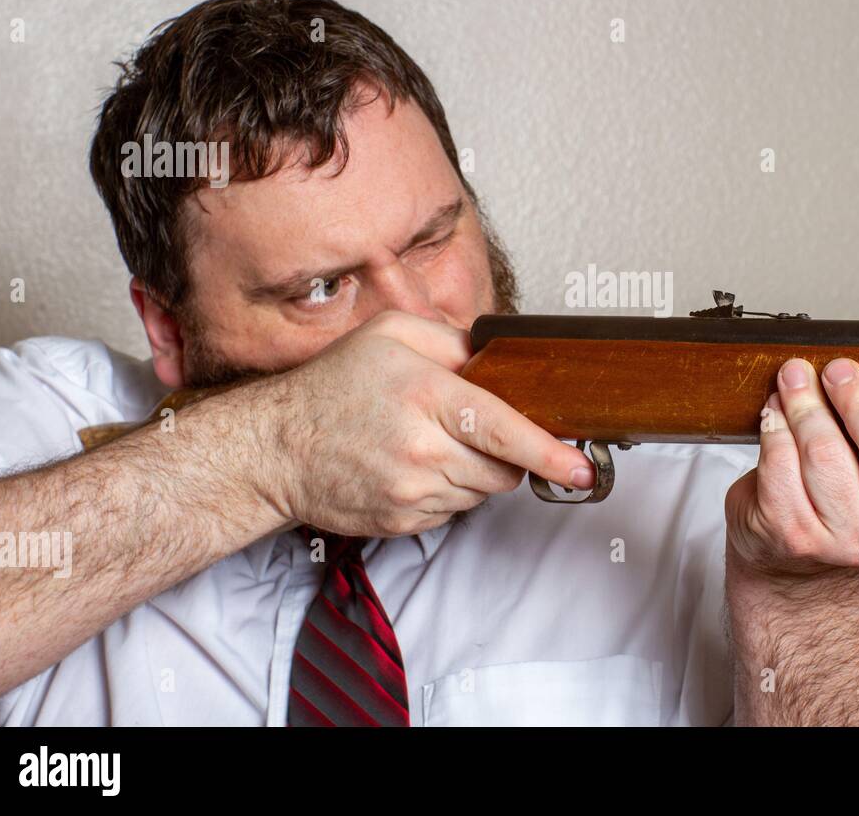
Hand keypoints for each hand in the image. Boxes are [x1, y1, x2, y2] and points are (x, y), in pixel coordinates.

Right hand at [247, 310, 595, 536]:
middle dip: (506, 453)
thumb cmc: (334, 386)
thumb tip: (505, 357)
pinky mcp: (402, 523)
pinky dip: (448, 491)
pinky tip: (413, 467)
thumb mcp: (393, 334)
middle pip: (504, 469)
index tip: (584, 467)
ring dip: (475, 472)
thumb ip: (455, 340)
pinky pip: (453, 512)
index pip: (506, 430)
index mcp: (426, 395)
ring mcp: (411, 492)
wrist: (275, 447)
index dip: (551, 452)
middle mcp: (422, 449)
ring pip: (482, 492)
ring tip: (431, 443)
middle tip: (473, 430)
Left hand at [725, 357, 858, 575]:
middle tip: (839, 371)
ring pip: (825, 454)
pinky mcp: (793, 534)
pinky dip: (775, 428)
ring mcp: (843, 538)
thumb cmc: (847, 493)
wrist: (796, 558)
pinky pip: (781, 466)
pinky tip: (775, 411)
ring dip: (805, 405)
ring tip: (795, 379)